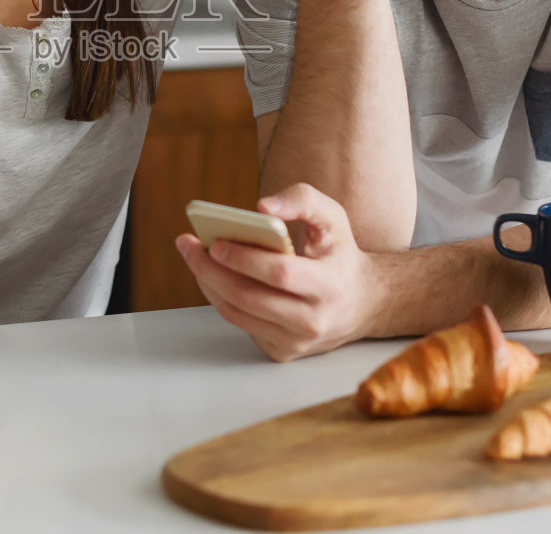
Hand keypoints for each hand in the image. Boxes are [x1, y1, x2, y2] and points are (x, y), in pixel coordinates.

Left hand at [175, 183, 379, 361]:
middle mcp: (314, 320)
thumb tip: (262, 206)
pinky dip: (220, 299)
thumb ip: (303, 200)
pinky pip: (241, 325)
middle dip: (211, 270)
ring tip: (193, 256)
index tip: (214, 242)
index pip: (280, 274)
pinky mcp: (283, 352)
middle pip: (249, 297)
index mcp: (330, 285)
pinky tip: (211, 276)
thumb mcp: (334, 218)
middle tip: (188, 244)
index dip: (244, 259)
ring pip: (238, 314)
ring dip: (208, 284)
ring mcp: (297, 341)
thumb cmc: (340, 254)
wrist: (363, 303)